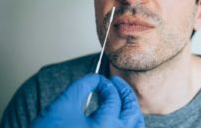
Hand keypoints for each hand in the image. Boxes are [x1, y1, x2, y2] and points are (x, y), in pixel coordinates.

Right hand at [29, 74, 144, 127]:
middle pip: (131, 110)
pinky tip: (119, 117)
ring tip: (121, 99)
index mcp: (105, 127)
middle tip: (115, 83)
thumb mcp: (63, 105)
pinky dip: (129, 124)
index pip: (113, 98)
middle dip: (124, 93)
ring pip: (136, 125)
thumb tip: (96, 78)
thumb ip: (83, 85)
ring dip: (131, 110)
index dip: (106, 84)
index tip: (98, 80)